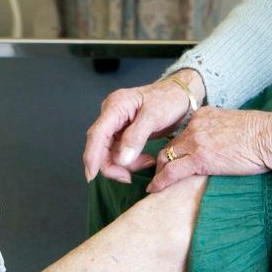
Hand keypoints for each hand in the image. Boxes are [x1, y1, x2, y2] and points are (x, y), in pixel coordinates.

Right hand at [83, 69, 204, 183]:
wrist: (180, 94)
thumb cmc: (169, 99)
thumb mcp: (154, 116)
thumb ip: (136, 137)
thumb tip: (121, 160)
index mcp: (115, 107)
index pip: (97, 134)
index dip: (91, 156)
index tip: (92, 176)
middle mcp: (111, 115)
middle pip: (100, 146)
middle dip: (112, 165)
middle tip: (129, 177)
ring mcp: (116, 124)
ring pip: (109, 151)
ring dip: (124, 164)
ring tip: (147, 161)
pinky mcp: (123, 132)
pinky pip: (119, 151)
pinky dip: (131, 160)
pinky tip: (146, 159)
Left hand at [148, 107, 271, 192]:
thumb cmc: (263, 135)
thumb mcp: (235, 126)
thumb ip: (219, 132)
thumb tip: (217, 146)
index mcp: (203, 115)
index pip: (181, 134)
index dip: (175, 149)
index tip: (171, 160)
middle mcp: (195, 125)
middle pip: (169, 145)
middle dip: (162, 162)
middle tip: (159, 175)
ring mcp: (196, 141)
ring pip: (165, 158)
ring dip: (159, 173)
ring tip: (155, 185)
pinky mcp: (200, 158)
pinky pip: (172, 172)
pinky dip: (160, 182)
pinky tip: (154, 190)